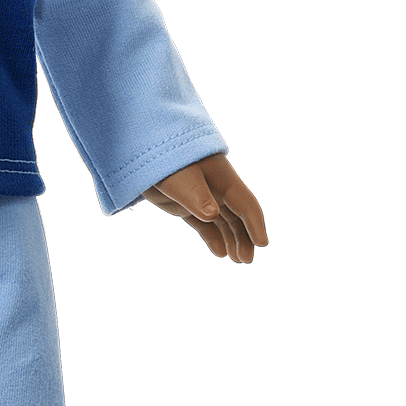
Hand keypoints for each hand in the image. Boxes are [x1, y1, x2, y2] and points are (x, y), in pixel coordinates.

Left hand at [143, 153, 266, 261]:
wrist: (143, 145)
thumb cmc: (167, 157)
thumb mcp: (182, 177)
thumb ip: (197, 195)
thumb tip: (212, 215)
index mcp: (222, 179)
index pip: (245, 204)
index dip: (254, 224)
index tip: (262, 243)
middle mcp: (216, 188)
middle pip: (237, 216)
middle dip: (244, 237)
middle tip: (245, 259)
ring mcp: (200, 196)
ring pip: (222, 221)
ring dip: (231, 239)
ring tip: (236, 258)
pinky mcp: (183, 203)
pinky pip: (203, 224)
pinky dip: (212, 236)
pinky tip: (219, 252)